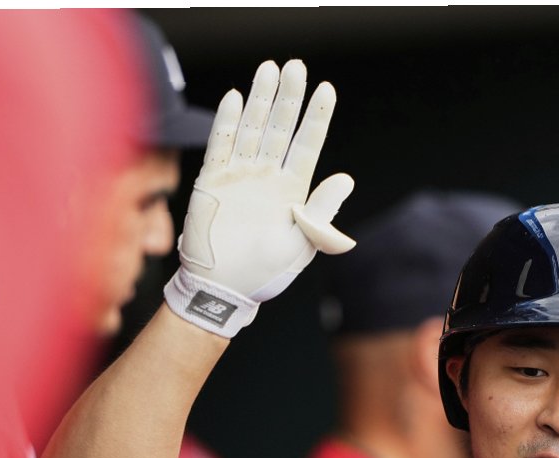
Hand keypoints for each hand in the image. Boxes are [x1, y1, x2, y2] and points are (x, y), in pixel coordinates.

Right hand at [165, 60, 354, 336]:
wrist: (224, 290)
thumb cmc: (265, 273)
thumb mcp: (303, 245)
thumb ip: (322, 212)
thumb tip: (346, 178)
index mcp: (293, 191)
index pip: (307, 145)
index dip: (317, 118)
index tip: (327, 90)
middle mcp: (267, 177)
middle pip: (280, 128)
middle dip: (289, 97)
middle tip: (296, 66)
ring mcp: (239, 176)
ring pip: (251, 128)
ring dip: (260, 99)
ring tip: (270, 69)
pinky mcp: (212, 182)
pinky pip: (220, 145)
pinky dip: (226, 121)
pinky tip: (234, 97)